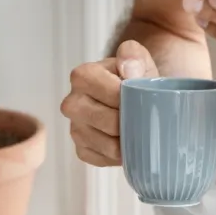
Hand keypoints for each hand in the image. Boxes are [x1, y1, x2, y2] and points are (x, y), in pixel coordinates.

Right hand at [59, 40, 158, 166]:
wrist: (130, 95)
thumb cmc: (133, 76)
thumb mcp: (138, 59)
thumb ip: (134, 56)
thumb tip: (128, 70)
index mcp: (82, 76)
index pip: (111, 93)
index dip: (130, 98)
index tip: (142, 98)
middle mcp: (72, 103)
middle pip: (108, 121)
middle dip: (130, 121)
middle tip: (144, 117)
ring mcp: (75, 128)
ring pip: (106, 144)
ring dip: (127, 141)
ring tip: (139, 131)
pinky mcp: (81, 149)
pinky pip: (103, 159)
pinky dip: (119, 155)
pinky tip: (127, 143)